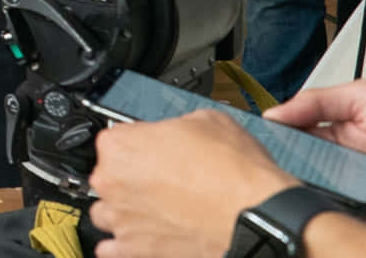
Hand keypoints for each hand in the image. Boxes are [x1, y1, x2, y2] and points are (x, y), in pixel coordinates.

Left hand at [87, 110, 296, 257]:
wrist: (258, 217)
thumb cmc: (235, 173)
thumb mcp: (205, 120)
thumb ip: (175, 125)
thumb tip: (175, 131)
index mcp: (120, 145)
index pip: (117, 138)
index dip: (141, 143)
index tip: (155, 151)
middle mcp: (111, 182)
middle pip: (109, 175)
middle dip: (132, 177)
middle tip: (165, 181)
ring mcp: (120, 219)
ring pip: (107, 212)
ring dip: (126, 210)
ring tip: (156, 210)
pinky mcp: (133, 251)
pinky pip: (111, 249)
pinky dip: (122, 244)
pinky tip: (142, 237)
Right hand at [266, 80, 365, 244]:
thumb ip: (317, 101)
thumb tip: (273, 113)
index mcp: (336, 138)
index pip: (291, 144)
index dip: (275, 143)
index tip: (261, 140)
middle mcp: (347, 170)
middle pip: (304, 176)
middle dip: (300, 169)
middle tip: (302, 161)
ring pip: (330, 202)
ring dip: (342, 185)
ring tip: (360, 169)